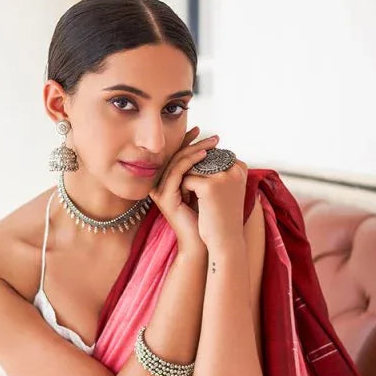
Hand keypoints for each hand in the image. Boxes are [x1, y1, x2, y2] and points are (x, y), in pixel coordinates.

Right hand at [147, 127, 219, 252]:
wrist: (204, 242)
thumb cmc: (207, 218)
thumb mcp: (206, 189)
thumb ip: (204, 172)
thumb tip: (215, 150)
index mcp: (169, 184)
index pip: (178, 158)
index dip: (189, 143)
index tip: (206, 133)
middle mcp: (161, 186)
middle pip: (176, 157)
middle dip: (194, 143)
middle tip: (213, 137)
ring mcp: (161, 192)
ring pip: (176, 162)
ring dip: (195, 149)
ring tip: (212, 143)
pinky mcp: (164, 198)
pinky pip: (177, 173)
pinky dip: (190, 162)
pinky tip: (204, 155)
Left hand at [180, 154, 248, 250]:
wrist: (225, 242)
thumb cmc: (222, 217)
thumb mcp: (223, 190)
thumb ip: (215, 170)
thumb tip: (195, 153)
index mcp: (240, 167)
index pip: (212, 154)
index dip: (200, 167)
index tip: (202, 183)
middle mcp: (235, 168)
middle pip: (201, 157)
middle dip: (192, 170)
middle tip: (192, 189)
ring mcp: (223, 176)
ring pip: (192, 166)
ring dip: (186, 178)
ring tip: (189, 194)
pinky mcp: (209, 185)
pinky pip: (186, 179)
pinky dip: (184, 190)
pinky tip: (187, 201)